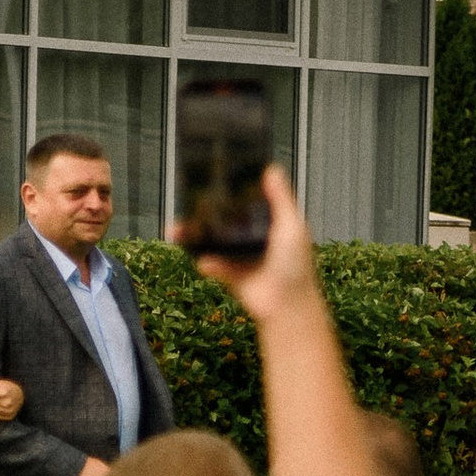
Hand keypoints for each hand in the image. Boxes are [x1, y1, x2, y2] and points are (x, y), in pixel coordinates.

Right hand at [187, 166, 315, 322]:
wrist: (286, 306)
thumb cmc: (296, 267)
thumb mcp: (292, 225)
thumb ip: (281, 198)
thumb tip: (271, 170)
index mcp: (269, 223)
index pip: (248, 201)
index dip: (233, 191)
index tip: (216, 177)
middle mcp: (252, 237)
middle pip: (224, 219)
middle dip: (205, 212)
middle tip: (190, 202)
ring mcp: (240, 256)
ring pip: (212, 241)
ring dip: (194, 235)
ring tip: (179, 228)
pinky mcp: (229, 275)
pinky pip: (211, 264)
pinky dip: (204, 261)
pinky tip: (202, 260)